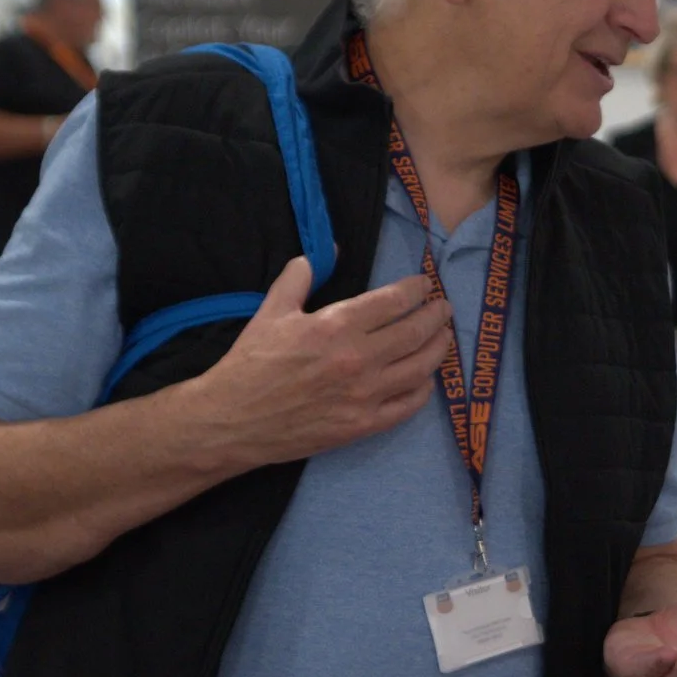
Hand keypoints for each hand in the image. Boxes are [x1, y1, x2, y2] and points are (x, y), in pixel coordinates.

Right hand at [193, 258, 449, 465]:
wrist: (231, 420)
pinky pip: (408, 405)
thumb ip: (299, 277)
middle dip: (436, 315)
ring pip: (421, 367)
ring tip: (443, 337)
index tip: (425, 286)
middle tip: (444, 308)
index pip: (394, 301)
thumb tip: (323, 251)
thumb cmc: (250, 363)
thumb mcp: (271, 311)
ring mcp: (364, 394)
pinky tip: (426, 379)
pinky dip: (424, 389)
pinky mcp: (363, 424)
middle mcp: (358, 358)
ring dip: (439, 349)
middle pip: (416, 331)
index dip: (416, 290)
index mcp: (336, 325)